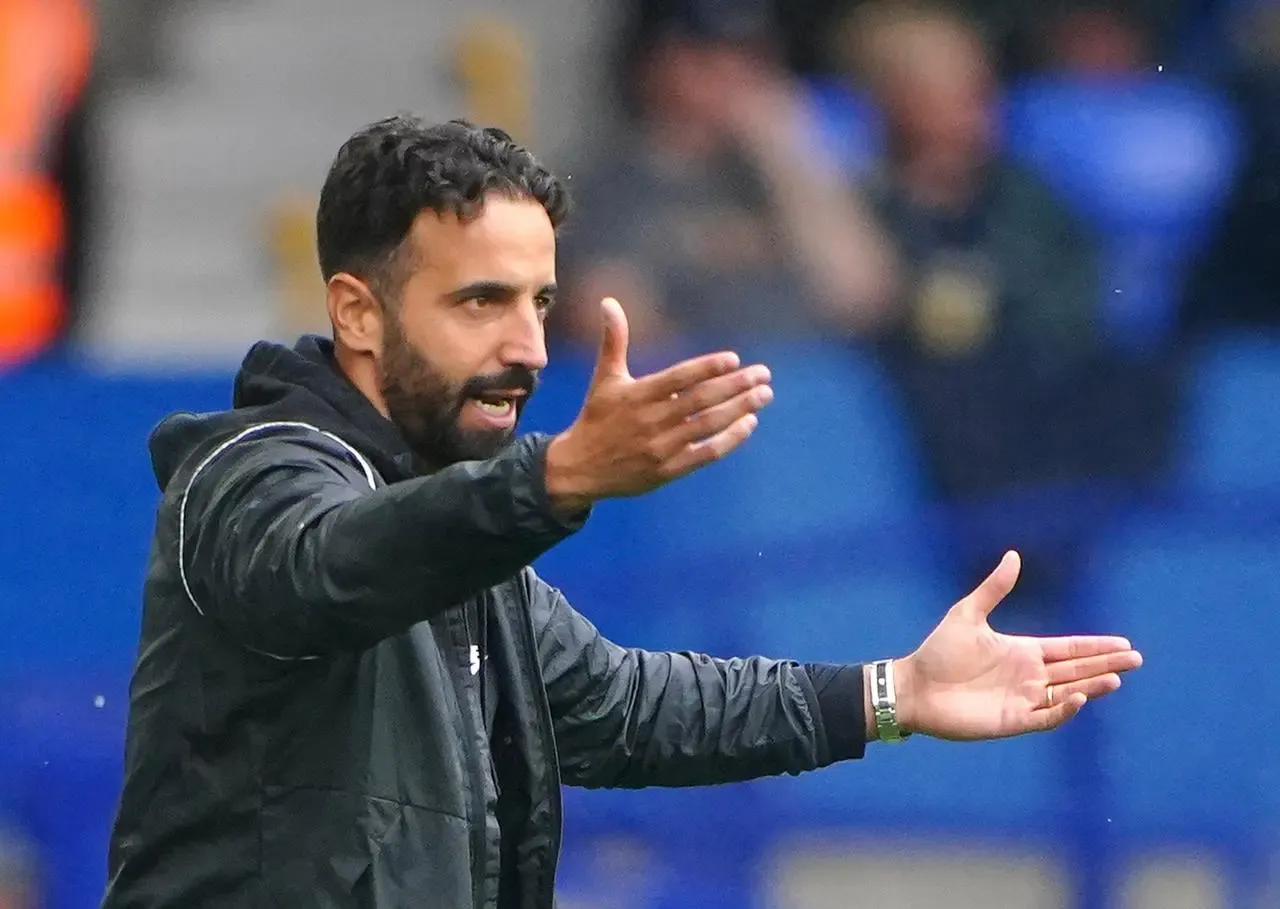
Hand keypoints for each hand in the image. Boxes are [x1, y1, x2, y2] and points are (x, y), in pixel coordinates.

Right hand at [544, 298, 772, 511]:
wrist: (580, 469)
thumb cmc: (597, 417)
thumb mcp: (604, 378)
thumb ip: (613, 341)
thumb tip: (609, 301)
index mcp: (637, 395)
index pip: (679, 378)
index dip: (707, 368)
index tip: (734, 359)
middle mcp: (651, 420)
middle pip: (701, 400)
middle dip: (736, 386)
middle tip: (763, 374)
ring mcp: (661, 447)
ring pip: (708, 425)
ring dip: (739, 409)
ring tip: (763, 394)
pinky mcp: (668, 470)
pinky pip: (705, 453)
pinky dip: (730, 439)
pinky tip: (749, 424)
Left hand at [893, 552, 1142, 740]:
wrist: (914, 686)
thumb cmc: (938, 651)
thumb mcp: (968, 614)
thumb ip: (994, 588)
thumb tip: (1013, 555)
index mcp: (1022, 651)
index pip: (1068, 649)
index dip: (1095, 647)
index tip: (1124, 643)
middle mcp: (1028, 676)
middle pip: (1076, 670)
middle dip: (1106, 665)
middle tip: (1136, 660)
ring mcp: (1023, 700)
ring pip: (1068, 694)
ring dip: (1092, 686)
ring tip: (1116, 678)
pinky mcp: (1013, 721)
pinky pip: (1046, 716)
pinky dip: (1064, 709)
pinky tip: (1078, 696)